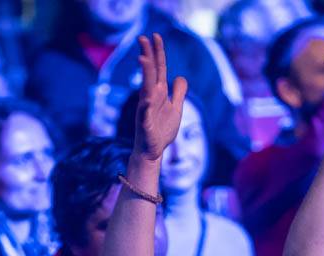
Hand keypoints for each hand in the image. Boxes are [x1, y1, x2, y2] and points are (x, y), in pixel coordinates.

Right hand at [131, 34, 187, 162]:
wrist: (153, 151)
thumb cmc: (162, 130)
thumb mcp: (176, 108)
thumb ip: (179, 92)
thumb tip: (181, 77)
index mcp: (159, 92)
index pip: (158, 68)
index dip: (158, 52)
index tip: (155, 36)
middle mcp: (150, 97)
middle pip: (149, 73)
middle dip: (147, 55)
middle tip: (142, 37)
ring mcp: (146, 109)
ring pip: (145, 88)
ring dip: (144, 74)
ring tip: (143, 59)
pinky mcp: (145, 123)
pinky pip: (145, 113)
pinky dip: (146, 106)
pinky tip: (147, 99)